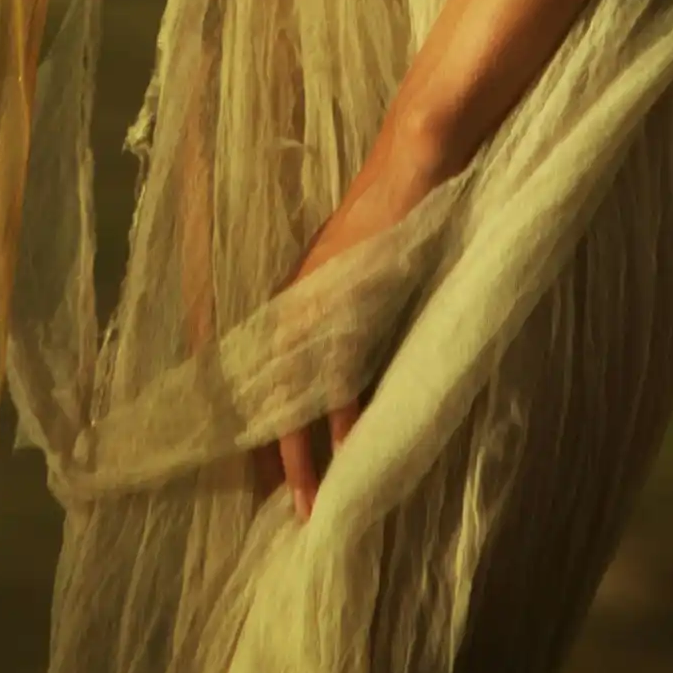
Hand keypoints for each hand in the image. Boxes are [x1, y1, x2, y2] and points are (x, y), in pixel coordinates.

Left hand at [254, 126, 448, 520]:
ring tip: (307, 504)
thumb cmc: (390, 214)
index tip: (261, 474)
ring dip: (302, 454)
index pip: (263, 374)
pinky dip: (343, 418)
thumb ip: (345, 307)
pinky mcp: (352, 308)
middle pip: (269, 395)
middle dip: (271, 453)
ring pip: (297, 398)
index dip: (262, 424)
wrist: (412, 165)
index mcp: (292, 297)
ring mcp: (320, 307)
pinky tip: (346, 453)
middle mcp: (294, 306)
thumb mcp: (356, 270)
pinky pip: (341, 378)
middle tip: (274, 507)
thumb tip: (350, 351)